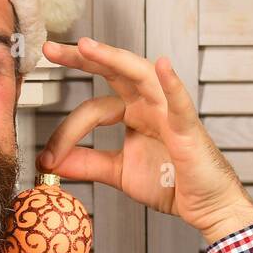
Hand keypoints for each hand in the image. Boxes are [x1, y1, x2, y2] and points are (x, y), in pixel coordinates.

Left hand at [37, 37, 252, 245]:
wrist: (206, 206)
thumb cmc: (171, 184)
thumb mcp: (118, 172)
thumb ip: (86, 163)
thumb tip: (49, 163)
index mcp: (134, 113)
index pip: (92, 109)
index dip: (66, 132)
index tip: (47, 158)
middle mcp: (150, 106)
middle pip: (114, 72)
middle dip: (83, 58)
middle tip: (50, 49)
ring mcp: (169, 113)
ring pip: (140, 76)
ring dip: (113, 59)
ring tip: (86, 46)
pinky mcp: (188, 129)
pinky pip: (180, 104)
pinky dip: (172, 85)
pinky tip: (162, 66)